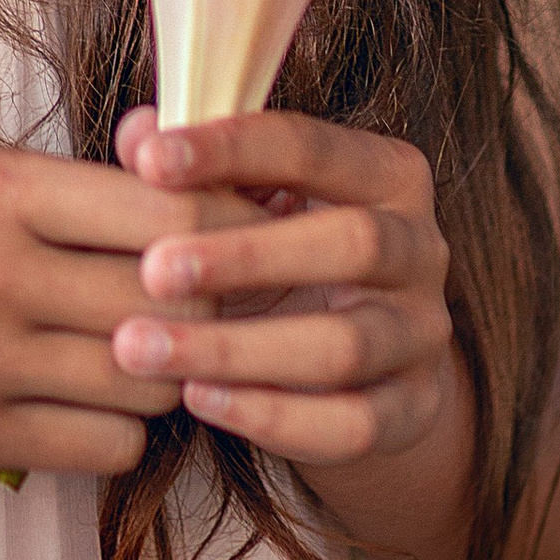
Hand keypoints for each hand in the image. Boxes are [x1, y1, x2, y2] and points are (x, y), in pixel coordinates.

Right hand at [0, 145, 225, 478]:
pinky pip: (100, 447)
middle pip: (174, 302)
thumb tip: (179, 185)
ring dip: (166, 373)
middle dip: (208, 306)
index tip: (239, 231)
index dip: (225, 226)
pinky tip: (88, 402)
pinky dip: (115, 429)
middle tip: (212, 305)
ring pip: (149, 383)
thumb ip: (54, 187)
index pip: (168, 211)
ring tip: (142, 353)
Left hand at [108, 108, 456, 476]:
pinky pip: (352, 423)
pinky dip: (272, 416)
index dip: (231, 148)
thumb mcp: (248, 198)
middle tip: (151, 271)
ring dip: (234, 349)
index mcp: (386, 172)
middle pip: (351, 243)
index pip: (312, 147)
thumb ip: (197, 165)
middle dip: (243, 256)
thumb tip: (137, 136)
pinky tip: (197, 397)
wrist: (362, 359)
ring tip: (142, 348)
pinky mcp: (414, 409)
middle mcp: (419, 248)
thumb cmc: (284, 250)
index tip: (149, 163)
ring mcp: (422, 334)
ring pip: (343, 345)